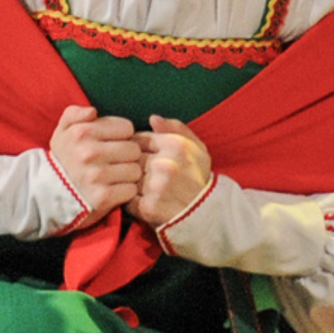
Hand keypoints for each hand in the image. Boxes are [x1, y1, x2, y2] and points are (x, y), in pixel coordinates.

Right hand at [48, 104, 143, 223]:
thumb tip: (92, 111)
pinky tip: (113, 190)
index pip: (127, 128)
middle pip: (134, 149)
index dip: (121, 135)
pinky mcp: (102, 197)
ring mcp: (96, 176)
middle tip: (114, 161)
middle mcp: (89, 153)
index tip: (111, 143)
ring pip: (135, 170)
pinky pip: (130, 190)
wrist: (47, 193)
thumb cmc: (64, 158)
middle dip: (127, 155)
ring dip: (127, 175)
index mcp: (82, 132)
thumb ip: (74, 113)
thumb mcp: (62, 131)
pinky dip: (124, 192)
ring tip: (114, 176)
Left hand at [131, 116, 213, 230]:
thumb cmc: (198, 178)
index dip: (140, 149)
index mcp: (176, 145)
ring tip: (147, 189)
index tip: (149, 158)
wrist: (207, 214)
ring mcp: (155, 187)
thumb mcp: (197, 148)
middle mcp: (165, 165)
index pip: (138, 139)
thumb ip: (176, 128)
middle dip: (135, 166)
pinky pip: (126, 199)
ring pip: (127, 177)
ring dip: (131, 183)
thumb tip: (153, 118)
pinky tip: (143, 202)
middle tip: (148, 175)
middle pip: (130, 158)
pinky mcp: (148, 207)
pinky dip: (131, 201)